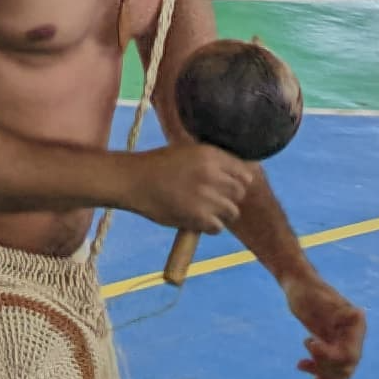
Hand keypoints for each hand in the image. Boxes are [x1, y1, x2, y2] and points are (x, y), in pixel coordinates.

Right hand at [118, 138, 259, 235]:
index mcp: (210, 154)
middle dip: (230, 197)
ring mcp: (205, 196)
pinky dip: (210, 226)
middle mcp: (211, 173)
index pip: (244, 172)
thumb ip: (213, 160)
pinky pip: (218, 227)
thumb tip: (240, 173)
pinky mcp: (198, 216)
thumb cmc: (159, 164)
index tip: (228, 185)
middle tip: (215, 199)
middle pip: (240, 192)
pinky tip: (198, 220)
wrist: (134, 180)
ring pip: (232, 211)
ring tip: (206, 210)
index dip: (238, 180)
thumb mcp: (188, 151)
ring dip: (221, 214)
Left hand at [285, 271, 365, 378]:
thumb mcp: (318, 298)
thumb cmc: (307, 289)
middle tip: (307, 342)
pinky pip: (333, 369)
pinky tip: (305, 369)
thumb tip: (360, 313)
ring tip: (301, 364)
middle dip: (324, 365)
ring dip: (322, 372)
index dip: (330, 357)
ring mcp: (345, 342)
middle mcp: (354, 336)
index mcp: (356, 324)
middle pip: (345, 366)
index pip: (350, 355)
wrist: (299, 285)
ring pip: (341, 372)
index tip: (309, 343)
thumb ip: (334, 308)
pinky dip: (321, 374)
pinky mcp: (334, 346)